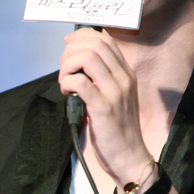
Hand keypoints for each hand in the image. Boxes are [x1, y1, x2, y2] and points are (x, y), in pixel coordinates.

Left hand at [58, 28, 151, 183]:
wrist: (130, 157)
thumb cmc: (117, 129)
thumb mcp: (115, 97)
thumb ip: (101, 79)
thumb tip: (77, 62)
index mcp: (126, 74)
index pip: (106, 40)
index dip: (82, 37)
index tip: (68, 46)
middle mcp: (123, 78)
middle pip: (95, 44)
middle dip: (72, 50)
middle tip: (64, 68)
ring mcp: (115, 92)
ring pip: (87, 58)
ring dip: (68, 66)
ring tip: (65, 82)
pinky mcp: (103, 107)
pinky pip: (80, 82)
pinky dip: (67, 82)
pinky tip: (67, 93)